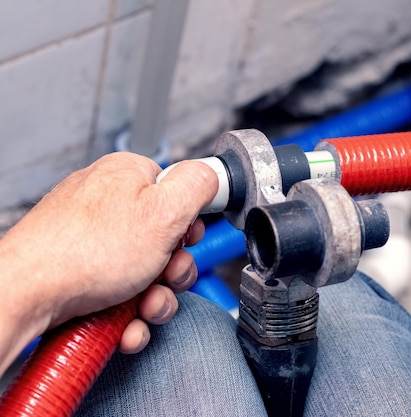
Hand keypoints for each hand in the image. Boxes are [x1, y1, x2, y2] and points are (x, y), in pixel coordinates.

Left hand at [0, 152, 216, 358]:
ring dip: (153, 299)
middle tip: (164, 278)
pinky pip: (118, 292)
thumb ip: (197, 186)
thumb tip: (212, 174)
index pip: (178, 194)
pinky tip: (124, 322)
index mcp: (128, 177)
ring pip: (143, 273)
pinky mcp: (78, 271)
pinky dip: (127, 313)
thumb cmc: (85, 252)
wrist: (25, 294)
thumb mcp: (164, 212)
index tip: (186, 243)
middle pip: (164, 239)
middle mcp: (107, 203)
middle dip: (172, 271)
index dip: (189, 226)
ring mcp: (90, 239)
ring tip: (142, 308)